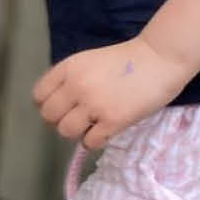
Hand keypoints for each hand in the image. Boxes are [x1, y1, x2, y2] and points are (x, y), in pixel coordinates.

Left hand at [33, 40, 191, 148]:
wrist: (160, 58)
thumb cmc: (127, 60)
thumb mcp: (89, 61)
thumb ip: (71, 79)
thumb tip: (58, 104)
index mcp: (68, 68)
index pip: (39, 96)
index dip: (47, 106)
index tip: (60, 109)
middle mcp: (76, 86)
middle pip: (48, 116)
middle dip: (59, 121)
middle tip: (75, 121)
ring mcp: (94, 103)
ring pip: (65, 131)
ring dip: (76, 133)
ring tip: (89, 128)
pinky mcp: (113, 120)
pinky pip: (90, 141)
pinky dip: (93, 141)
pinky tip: (102, 134)